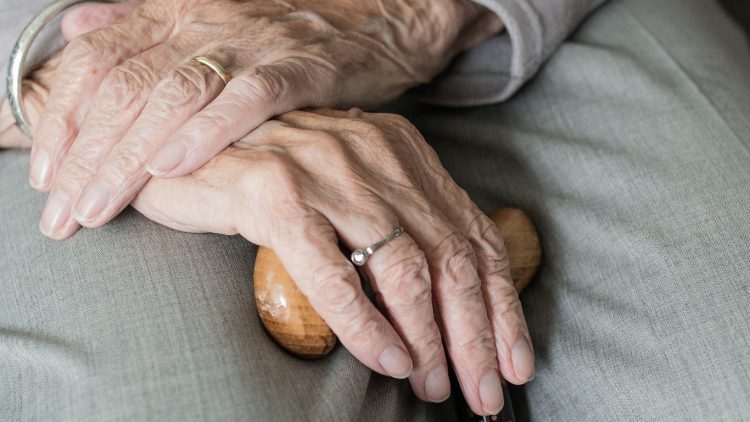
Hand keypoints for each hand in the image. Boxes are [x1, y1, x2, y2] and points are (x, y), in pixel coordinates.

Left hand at [28, 0, 502, 238]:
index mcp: (174, 13)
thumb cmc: (287, 33)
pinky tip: (174, 166)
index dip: (61, 118)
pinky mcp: (301, 66)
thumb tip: (79, 28)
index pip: (96, 63)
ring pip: (174, 95)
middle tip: (64, 213)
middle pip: (125, 87)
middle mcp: (204, 22)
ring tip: (100, 206)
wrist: (377, 17)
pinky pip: (249, 97)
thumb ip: (140, 25)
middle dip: (86, 155)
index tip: (45, 174)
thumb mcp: (207, 21)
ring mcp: (253, 42)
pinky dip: (207, 130)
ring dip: (129, 155)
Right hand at [140, 109, 535, 415]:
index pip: (472, 234)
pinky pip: (333, 273)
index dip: (502, 304)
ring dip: (428, 337)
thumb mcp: (350, 189)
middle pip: (449, 255)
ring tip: (433, 385)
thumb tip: (448, 297)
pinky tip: (387, 359)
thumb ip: (397, 222)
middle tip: (483, 391)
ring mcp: (325, 170)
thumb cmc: (269, 180)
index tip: (515, 361)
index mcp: (400, 151)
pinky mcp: (274, 194)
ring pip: (402, 267)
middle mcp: (373, 153)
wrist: (182, 143)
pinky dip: (366, 324)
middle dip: (475, 334)